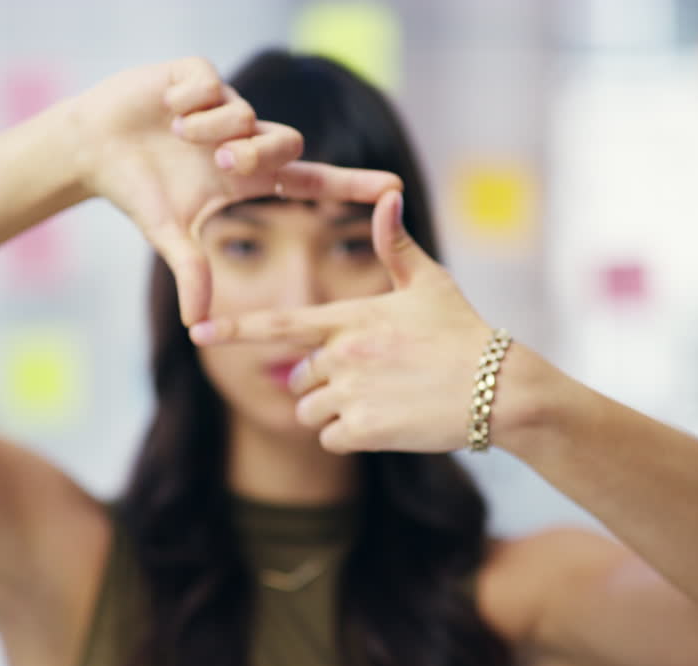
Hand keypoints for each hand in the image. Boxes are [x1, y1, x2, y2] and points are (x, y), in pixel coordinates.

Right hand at [71, 57, 402, 324]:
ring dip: (213, 128)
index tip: (393, 188)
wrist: (93, 148)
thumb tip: (197, 325)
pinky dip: (189, 100)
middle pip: (286, 142)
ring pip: (246, 112)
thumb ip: (191, 272)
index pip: (311, 180)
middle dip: (256, 153)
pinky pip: (211, 83)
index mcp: (248, 177)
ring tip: (179, 134)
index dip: (351, 185)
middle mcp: (245, 139)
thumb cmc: (140, 191)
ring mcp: (223, 106)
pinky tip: (167, 109)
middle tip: (221, 163)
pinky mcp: (197, 75)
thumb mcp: (169, 234)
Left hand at [190, 190, 541, 453]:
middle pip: (297, 376)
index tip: (198, 332)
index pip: (278, 323)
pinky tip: (387, 424)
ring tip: (381, 402)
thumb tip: (386, 196)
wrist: (500, 389)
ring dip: (333, 413)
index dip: (235, 329)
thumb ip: (396, 246)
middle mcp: (343, 353)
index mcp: (351, 317)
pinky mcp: (365, 430)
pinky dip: (349, 437)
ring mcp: (352, 392)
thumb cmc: (465, 333)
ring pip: (309, 412)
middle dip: (320, 383)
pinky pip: (330, 439)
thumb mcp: (431, 284)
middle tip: (371, 380)